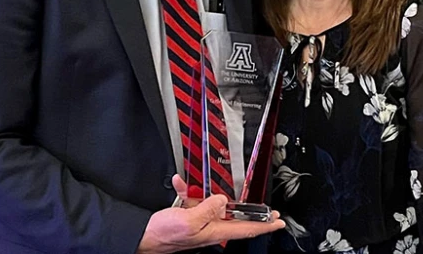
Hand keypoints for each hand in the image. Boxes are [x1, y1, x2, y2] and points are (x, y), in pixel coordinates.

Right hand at [137, 176, 284, 253]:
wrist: (142, 237)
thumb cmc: (163, 235)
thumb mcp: (188, 220)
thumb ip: (207, 209)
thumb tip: (222, 200)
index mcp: (214, 232)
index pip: (247, 229)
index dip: (265, 225)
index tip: (279, 222)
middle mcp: (210, 229)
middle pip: (236, 219)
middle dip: (251, 213)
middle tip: (267, 210)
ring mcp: (199, 224)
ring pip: (214, 207)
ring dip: (212, 195)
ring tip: (211, 185)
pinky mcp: (187, 218)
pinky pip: (192, 202)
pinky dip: (187, 191)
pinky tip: (181, 184)